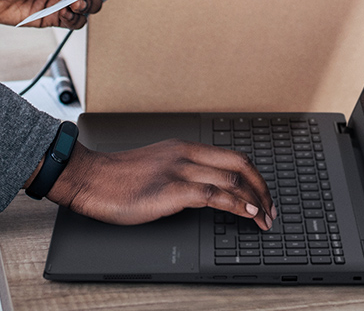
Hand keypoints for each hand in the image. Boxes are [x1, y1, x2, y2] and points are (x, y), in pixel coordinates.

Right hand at [47, 140, 275, 229]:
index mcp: (184, 147)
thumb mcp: (158, 166)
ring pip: (230, 177)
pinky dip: (235, 204)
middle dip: (261, 186)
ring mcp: (179, 170)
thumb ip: (181, 172)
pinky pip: (212, 195)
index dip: (253, 175)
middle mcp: (186, 154)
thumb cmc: (120, 178)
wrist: (92, 179)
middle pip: (238, 163)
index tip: (262, 194)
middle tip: (271, 208)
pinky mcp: (171, 190)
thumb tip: (204, 191)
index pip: (230, 155)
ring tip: (264, 217)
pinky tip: (245, 213)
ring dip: (254, 199)